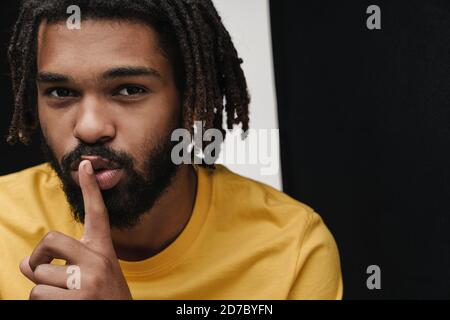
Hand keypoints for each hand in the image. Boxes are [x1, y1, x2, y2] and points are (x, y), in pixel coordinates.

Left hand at [19, 160, 131, 299]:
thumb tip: (21, 263)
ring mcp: (88, 281)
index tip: (84, 164)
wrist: (124, 319)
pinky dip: (44, 304)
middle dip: (37, 260)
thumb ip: (63, 265)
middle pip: (49, 241)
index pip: (97, 214)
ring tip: (64, 299)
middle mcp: (98, 262)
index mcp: (103, 252)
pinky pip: (37, 296)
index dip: (90, 189)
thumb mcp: (92, 276)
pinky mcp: (78, 300)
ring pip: (38, 277)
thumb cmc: (104, 298)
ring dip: (42, 291)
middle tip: (43, 272)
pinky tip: (64, 307)